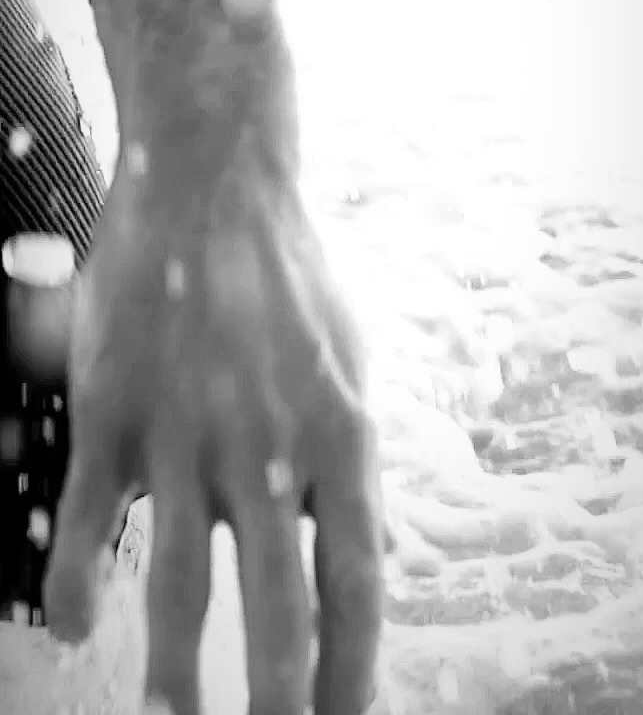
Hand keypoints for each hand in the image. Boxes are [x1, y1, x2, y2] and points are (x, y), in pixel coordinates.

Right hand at [42, 0, 384, 714]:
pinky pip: (92, 518)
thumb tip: (360, 546)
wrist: (215, 186)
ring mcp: (188, 431)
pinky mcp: (116, 410)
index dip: (356, 671)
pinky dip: (79, 580)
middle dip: (280, 699)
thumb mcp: (350, 363)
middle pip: (278, 608)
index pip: (359, 584)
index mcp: (342, 436)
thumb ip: (350, 459)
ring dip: (180, 668)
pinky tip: (73, 624)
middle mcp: (270, 447)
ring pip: (183, 580)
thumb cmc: (288, 278)